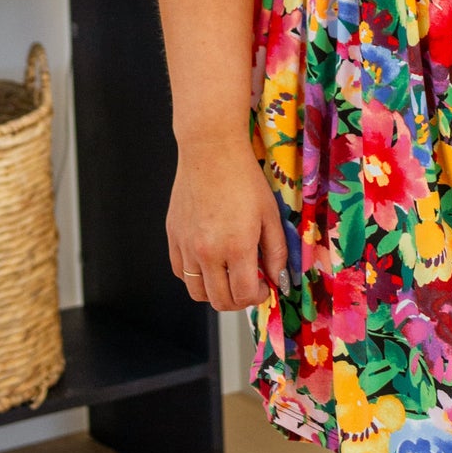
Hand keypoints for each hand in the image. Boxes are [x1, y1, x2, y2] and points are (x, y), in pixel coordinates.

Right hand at [165, 137, 288, 309]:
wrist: (210, 151)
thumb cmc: (243, 178)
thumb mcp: (270, 215)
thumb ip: (276, 251)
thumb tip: (278, 278)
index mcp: (236, 246)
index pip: (244, 295)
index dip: (258, 297)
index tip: (264, 287)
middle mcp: (207, 252)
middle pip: (220, 301)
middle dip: (239, 301)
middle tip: (249, 286)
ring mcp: (186, 246)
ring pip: (197, 293)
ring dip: (215, 292)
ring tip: (228, 276)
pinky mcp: (173, 237)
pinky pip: (180, 272)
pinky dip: (195, 276)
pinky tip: (209, 262)